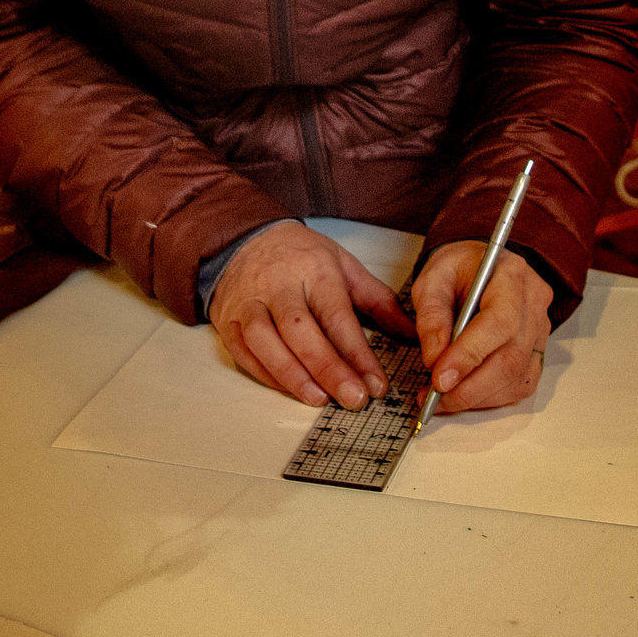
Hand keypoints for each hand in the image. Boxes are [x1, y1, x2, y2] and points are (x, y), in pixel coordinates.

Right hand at [209, 222, 416, 408]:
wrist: (244, 237)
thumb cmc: (299, 255)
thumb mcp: (344, 265)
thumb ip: (378, 300)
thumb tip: (410, 333)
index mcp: (314, 270)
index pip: (337, 316)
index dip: (358, 353)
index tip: (377, 383)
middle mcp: (279, 286)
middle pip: (300, 330)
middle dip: (328, 368)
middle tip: (353, 398)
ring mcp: (249, 303)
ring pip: (264, 341)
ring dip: (292, 375)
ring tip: (319, 399)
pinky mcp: (227, 321)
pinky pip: (244, 352)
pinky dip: (265, 375)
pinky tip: (289, 389)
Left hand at [411, 240, 554, 413]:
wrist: (481, 266)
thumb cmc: (459, 269)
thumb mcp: (432, 279)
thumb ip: (431, 317)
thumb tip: (434, 360)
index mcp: (510, 275)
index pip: (499, 322)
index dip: (469, 356)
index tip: (439, 379)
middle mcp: (533, 304)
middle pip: (511, 357)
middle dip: (470, 387)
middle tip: (434, 397)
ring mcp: (540, 330)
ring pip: (517, 377)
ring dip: (477, 397)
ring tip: (442, 399)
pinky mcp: (537, 352)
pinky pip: (519, 385)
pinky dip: (490, 398)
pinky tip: (464, 394)